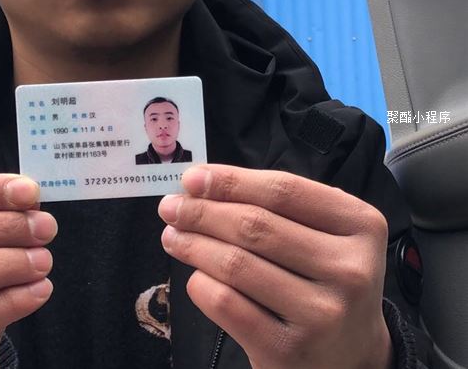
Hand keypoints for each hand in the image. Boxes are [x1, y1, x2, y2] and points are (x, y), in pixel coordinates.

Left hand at [158, 165, 392, 368]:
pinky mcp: (289, 350)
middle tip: (170, 208)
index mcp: (360, 226)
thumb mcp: (324, 236)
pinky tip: (195, 275)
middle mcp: (350, 269)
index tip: (192, 179)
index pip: (283, 191)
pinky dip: (200, 284)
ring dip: (192, 245)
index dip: (230, 181)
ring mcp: (322, 314)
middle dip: (201, 212)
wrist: (349, 356)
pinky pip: (226, 304)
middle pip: (255, 226)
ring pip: (236, 264)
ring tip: (172, 237)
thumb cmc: (325, 280)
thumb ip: (278, 205)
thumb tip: (202, 184)